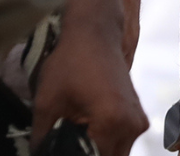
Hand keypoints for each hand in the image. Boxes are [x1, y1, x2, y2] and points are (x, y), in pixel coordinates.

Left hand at [31, 15, 148, 155]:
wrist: (95, 34)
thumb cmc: (72, 62)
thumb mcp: (47, 105)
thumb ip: (43, 140)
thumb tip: (40, 154)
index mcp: (114, 122)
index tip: (65, 145)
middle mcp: (133, 124)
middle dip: (90, 154)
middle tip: (67, 139)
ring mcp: (138, 119)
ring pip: (117, 153)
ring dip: (97, 150)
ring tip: (76, 132)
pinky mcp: (137, 114)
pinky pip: (122, 140)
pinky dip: (104, 141)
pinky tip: (86, 129)